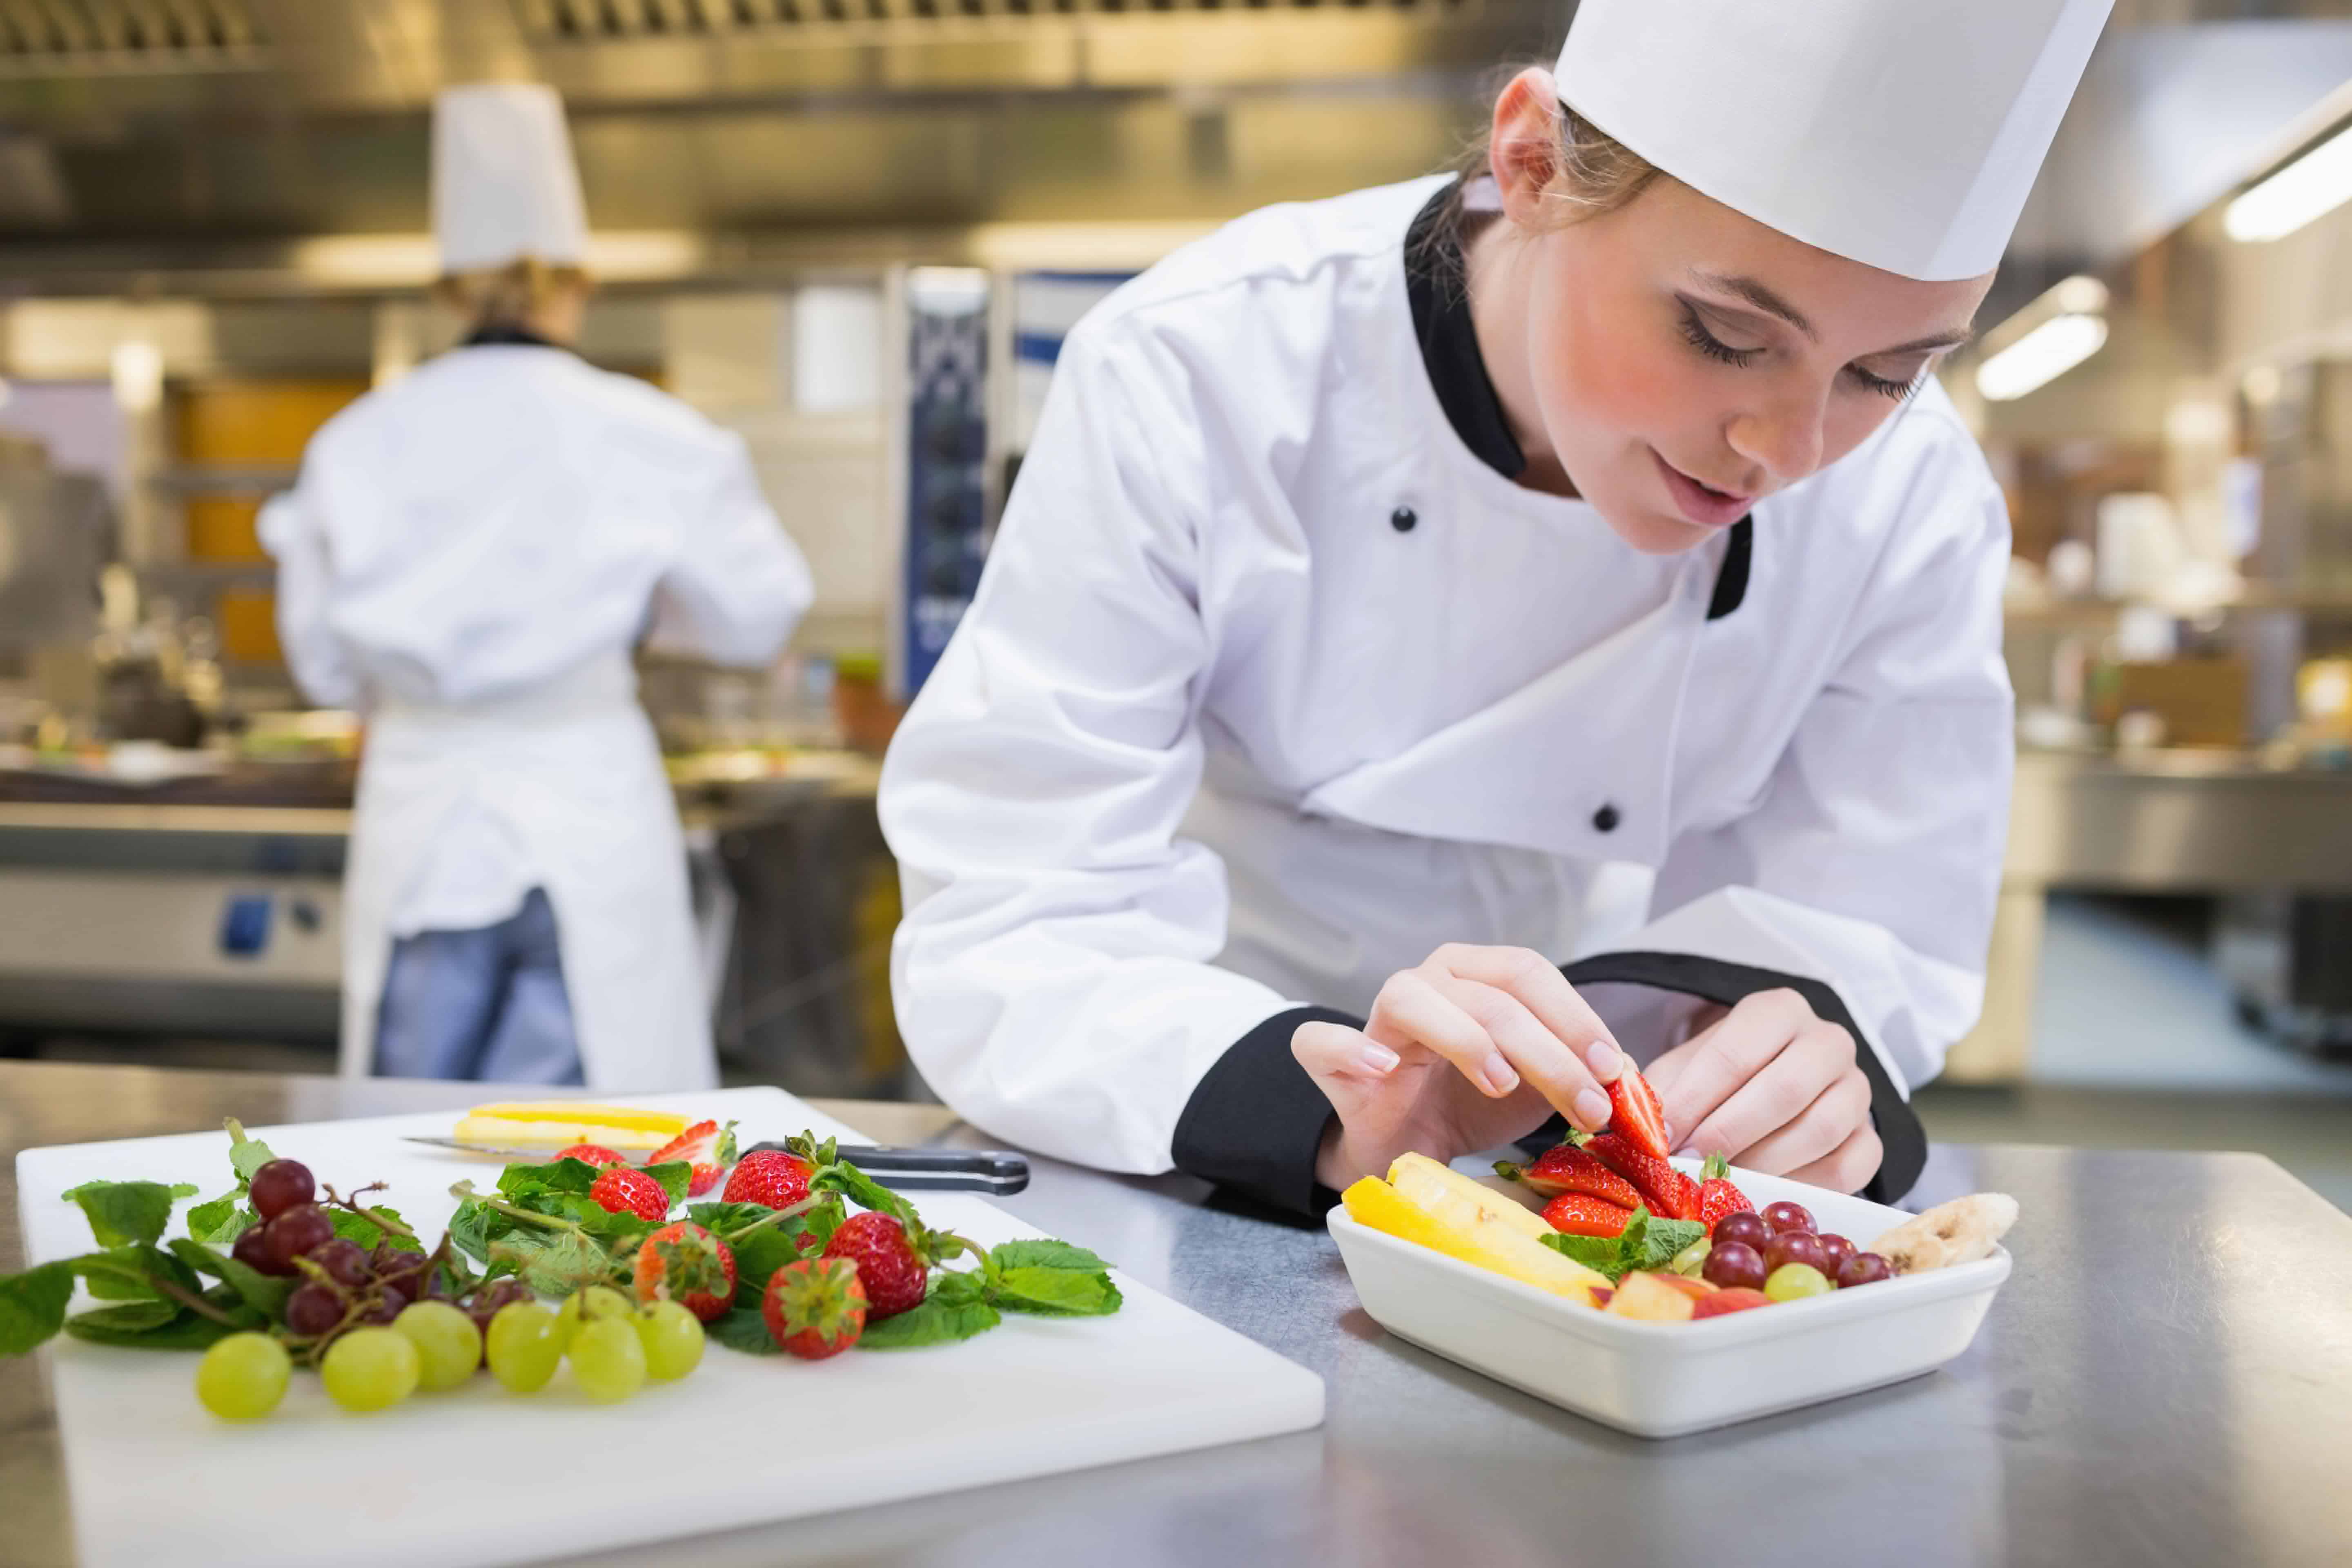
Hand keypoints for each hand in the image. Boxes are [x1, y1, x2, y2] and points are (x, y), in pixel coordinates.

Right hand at [1290, 945, 1627, 1192]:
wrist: (1406, 1144)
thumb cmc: (1471, 1104)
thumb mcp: (1537, 1088)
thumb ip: (1581, 1074)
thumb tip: (1635, 1081)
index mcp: (1477, 974)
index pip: (1530, 973)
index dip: (1577, 1018)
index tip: (1616, 1072)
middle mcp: (1428, 980)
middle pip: (1491, 996)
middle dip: (1550, 1052)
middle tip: (1589, 1106)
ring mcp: (1377, 1015)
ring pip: (1419, 1001)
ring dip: (1469, 1041)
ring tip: (1503, 1085)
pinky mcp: (1331, 1060)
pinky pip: (1324, 1042)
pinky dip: (1352, 1048)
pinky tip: (1384, 1068)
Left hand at [1642, 989, 1881, 1192]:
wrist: (1770, 1087)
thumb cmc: (1719, 1079)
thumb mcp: (1685, 1069)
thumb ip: (1657, 1086)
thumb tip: (1623, 1112)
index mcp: (1779, 1011)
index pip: (1735, 1053)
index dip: (1695, 1100)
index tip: (1661, 1137)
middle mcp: (1828, 1041)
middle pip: (1783, 1090)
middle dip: (1727, 1134)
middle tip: (1688, 1165)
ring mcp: (1857, 1090)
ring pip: (1819, 1129)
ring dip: (1762, 1164)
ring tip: (1719, 1183)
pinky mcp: (1871, 1139)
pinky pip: (1846, 1169)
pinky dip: (1801, 1187)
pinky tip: (1761, 1193)